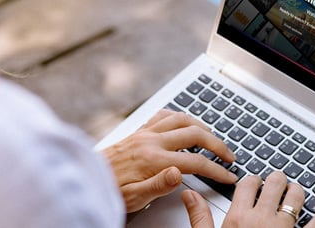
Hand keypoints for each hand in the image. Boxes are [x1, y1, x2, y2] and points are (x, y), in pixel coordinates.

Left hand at [102, 110, 237, 212]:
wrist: (86, 178)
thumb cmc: (109, 190)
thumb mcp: (134, 198)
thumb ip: (158, 185)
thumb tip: (179, 173)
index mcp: (153, 160)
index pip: (195, 162)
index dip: (216, 169)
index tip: (228, 175)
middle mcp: (151, 141)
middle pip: (195, 134)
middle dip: (217, 143)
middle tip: (229, 155)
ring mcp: (145, 133)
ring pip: (181, 119)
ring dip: (202, 126)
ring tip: (213, 137)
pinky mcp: (138, 131)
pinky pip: (163, 115)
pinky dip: (178, 116)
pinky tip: (184, 122)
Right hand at [182, 172, 314, 227]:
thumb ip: (200, 217)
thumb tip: (189, 196)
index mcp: (239, 218)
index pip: (248, 183)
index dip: (253, 179)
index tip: (255, 182)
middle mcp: (263, 219)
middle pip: (274, 183)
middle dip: (277, 180)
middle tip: (277, 182)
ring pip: (296, 196)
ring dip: (297, 191)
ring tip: (296, 192)